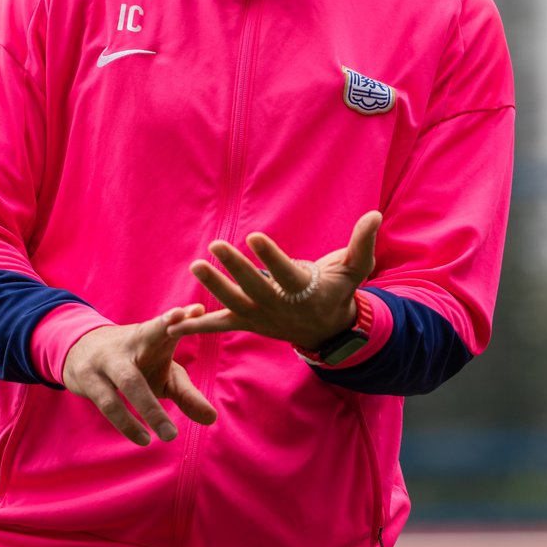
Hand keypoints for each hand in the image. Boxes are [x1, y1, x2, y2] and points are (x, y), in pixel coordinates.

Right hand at [62, 307, 217, 446]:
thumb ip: (186, 393)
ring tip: (169, 436)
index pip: (160, 327)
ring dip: (147, 413)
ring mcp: (103, 363)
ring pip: (125, 387)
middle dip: (154, 400)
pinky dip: (126, 423)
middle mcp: (125, 347)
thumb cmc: (135, 361)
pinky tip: (142, 439)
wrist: (81, 347)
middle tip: (176, 428)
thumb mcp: (162, 371)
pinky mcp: (87, 380)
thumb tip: (212, 419)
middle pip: (138, 372)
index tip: (193, 312)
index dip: (174, 321)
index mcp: (147, 336)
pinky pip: (107, 403)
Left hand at [166, 211, 381, 351]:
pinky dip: (196, 326)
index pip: (286, 274)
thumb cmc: (339, 291)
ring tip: (195, 267)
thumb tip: (375, 215)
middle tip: (215, 246)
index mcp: (304, 291)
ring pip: (233, 304)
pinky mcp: (247, 323)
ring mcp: (261, 318)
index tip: (254, 237)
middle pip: (254, 288)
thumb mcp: (355, 269)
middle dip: (235, 268)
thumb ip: (362, 243)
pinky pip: (220, 325)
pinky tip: (170, 326)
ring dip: (212, 287)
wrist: (328, 331)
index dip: (271, 258)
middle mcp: (280, 308)